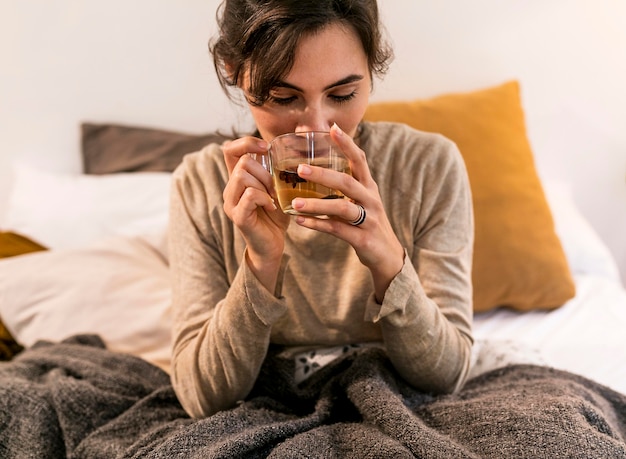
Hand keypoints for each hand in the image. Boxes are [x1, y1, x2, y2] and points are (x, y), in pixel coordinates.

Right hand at [222, 136, 289, 290]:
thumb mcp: (280, 186)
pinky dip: (265, 198)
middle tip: (275, 188)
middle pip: (241, 162)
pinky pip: (250, 195)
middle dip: (264, 172)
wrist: (273, 245)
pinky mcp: (238, 216)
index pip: (230, 149)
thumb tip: (300, 135)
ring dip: (264, 184)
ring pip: (243, 176)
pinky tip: (273, 207)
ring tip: (273, 198)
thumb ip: (281, 167)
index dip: (246, 143)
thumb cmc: (278, 215)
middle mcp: (230, 188)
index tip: (266, 149)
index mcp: (238, 178)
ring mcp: (231, 203)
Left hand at [291, 124, 404, 301]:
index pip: (359, 160)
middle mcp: (371, 199)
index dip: (347, 144)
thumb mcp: (359, 201)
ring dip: (316, 204)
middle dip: (323, 174)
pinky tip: (300, 222)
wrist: (387, 256)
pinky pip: (338, 230)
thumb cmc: (367, 224)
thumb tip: (315, 170)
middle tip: (300, 169)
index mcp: (368, 187)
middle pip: (347, 182)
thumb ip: (342, 187)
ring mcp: (369, 219)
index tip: (332, 128)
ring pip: (342, 207)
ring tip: (295, 203)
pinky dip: (318, 225)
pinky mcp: (363, 238)